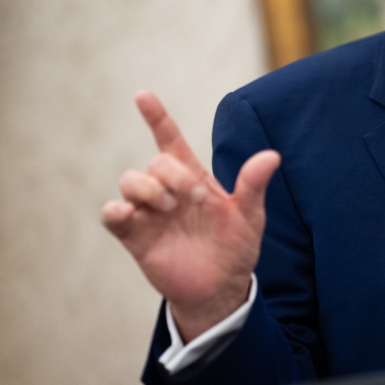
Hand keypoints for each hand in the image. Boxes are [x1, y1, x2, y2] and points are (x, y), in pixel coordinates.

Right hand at [102, 91, 280, 341]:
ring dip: (148, 188)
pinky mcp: (135, 236)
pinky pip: (112, 214)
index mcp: (194, 179)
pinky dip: (116, 210)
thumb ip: (254, 185)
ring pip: (129, 181)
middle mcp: (168, 190)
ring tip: (170, 208)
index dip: (157, 118)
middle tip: (195, 199)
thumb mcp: (250, 215)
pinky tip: (130, 214)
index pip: (171, 141)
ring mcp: (150, 212)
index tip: (143, 96)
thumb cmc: (236, 247)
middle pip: (156, 162)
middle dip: (174, 175)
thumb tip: (272, 156)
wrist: (221, 289)